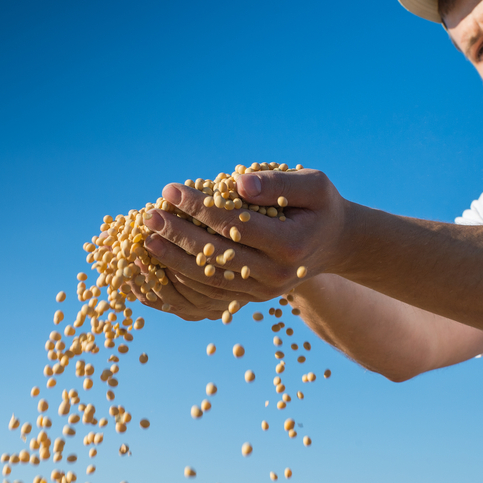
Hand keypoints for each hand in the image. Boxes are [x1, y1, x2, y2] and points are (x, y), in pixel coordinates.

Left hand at [135, 168, 348, 319]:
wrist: (335, 244)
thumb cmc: (321, 207)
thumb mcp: (313, 185)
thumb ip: (277, 183)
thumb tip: (238, 184)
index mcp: (290, 245)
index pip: (235, 226)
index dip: (200, 208)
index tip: (171, 191)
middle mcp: (276, 275)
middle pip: (217, 256)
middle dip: (178, 235)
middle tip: (149, 216)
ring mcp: (263, 292)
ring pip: (210, 281)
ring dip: (173, 262)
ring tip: (147, 240)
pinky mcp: (252, 299)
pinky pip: (211, 295)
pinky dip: (183, 281)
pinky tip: (160, 265)